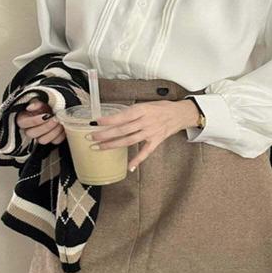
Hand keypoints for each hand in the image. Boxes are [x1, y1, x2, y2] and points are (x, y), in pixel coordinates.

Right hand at [16, 98, 65, 144]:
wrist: (56, 109)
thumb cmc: (46, 104)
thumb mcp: (40, 100)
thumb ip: (36, 103)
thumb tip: (30, 107)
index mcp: (23, 119)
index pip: (24, 123)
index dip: (35, 120)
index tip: (46, 115)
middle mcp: (29, 130)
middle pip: (32, 133)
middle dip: (46, 126)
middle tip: (55, 119)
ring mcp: (39, 137)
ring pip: (43, 140)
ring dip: (53, 132)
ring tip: (60, 123)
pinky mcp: (50, 140)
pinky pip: (55, 141)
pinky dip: (60, 135)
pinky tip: (63, 128)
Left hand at [84, 99, 199, 171]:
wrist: (180, 113)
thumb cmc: (161, 107)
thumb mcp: (145, 104)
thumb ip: (131, 112)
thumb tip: (113, 118)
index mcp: (142, 110)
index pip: (122, 116)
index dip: (109, 120)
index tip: (96, 123)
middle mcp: (146, 122)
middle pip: (123, 130)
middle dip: (105, 134)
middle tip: (91, 137)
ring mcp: (151, 133)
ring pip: (129, 140)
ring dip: (113, 145)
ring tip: (99, 147)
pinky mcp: (156, 141)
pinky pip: (145, 152)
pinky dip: (137, 160)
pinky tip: (129, 167)